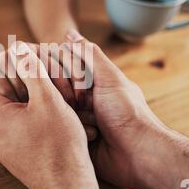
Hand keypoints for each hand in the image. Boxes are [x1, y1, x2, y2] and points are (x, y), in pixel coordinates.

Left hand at [0, 42, 102, 188]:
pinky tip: (52, 125)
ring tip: (52, 108)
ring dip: (29, 108)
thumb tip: (20, 48)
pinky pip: (17, 133)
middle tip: (42, 89)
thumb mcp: (48, 100)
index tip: (21, 72)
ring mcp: (2, 151)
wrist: (70, 186)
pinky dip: (32, 124)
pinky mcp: (15, 160)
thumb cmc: (60, 144)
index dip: (2, 75)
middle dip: (20, 91)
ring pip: (10, 117)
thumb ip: (32, 70)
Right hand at [64, 30, 165, 188]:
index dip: (64, 70)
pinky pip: (57, 125)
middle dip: (69, 93)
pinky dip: (71, 128)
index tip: (82, 83)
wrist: (137, 155)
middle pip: (53, 83)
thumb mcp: (111, 79)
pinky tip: (89, 134)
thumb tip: (69, 33)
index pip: (60, 63)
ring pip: (51, 104)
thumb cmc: (128, 114)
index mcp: (90, 79)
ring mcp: (73, 115)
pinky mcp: (71, 134)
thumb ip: (90, 54)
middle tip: (89, 104)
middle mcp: (79, 95)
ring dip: (71, 112)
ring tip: (94, 121)